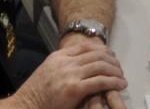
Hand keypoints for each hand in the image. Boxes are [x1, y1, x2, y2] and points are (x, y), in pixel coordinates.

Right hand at [12, 40, 126, 108]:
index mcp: (59, 56)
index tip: (111, 56)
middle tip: (119, 68)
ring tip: (122, 77)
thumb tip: (80, 64)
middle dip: (112, 61)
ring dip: (115, 71)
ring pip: (100, 66)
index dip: (103, 50)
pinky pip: (100, 82)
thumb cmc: (37, 93)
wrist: (27, 104)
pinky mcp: (74, 89)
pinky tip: (120, 84)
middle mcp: (65, 62)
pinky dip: (113, 82)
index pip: (86, 46)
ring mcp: (70, 74)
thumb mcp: (49, 71)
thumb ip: (63, 65)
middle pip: (96, 55)